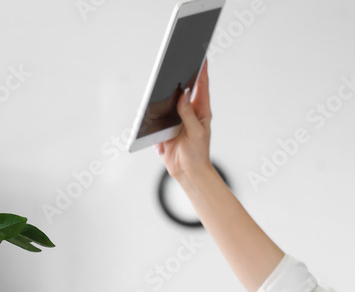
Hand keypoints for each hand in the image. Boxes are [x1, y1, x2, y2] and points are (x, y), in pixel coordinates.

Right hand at [156, 60, 212, 184]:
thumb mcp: (196, 133)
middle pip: (184, 89)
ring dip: (164, 92)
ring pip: (169, 99)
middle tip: (179, 59)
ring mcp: (176, 118)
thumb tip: (183, 95)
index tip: (201, 55)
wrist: (187, 172)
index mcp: (201, 111)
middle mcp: (189, 112)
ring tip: (162, 78)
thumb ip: (189, 114)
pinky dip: (154, 111)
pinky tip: (152, 102)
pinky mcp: (165, 126)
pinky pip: (158, 114)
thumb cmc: (197, 154)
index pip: (202, 86)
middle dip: (181, 75)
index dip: (202, 70)